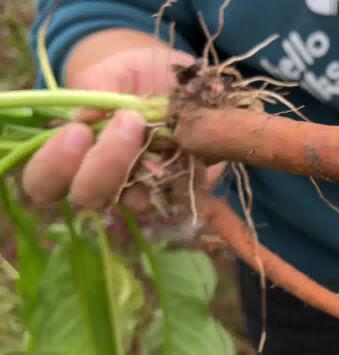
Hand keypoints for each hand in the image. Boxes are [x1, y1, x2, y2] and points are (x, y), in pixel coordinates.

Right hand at [22, 47, 225, 211]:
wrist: (174, 76)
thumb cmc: (131, 74)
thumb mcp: (112, 69)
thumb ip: (95, 87)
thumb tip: (85, 116)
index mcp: (71, 157)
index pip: (44, 182)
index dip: (55, 165)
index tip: (78, 131)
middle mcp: (103, 181)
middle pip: (89, 197)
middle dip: (105, 165)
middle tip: (129, 123)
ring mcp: (143, 190)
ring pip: (136, 202)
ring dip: (148, 170)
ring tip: (165, 132)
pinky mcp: (183, 187)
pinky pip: (184, 192)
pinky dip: (189, 174)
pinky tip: (194, 150)